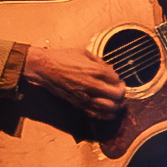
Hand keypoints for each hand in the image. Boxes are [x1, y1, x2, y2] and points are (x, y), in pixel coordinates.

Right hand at [0, 62, 120, 134]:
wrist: (44, 67)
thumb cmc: (61, 58)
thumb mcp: (84, 53)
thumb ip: (99, 62)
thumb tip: (110, 69)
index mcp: (95, 70)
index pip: (117, 80)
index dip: (119, 80)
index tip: (118, 80)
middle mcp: (91, 84)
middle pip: (117, 95)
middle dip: (122, 94)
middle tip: (121, 91)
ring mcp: (85, 96)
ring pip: (109, 107)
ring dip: (116, 105)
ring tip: (116, 102)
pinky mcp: (78, 103)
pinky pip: (95, 113)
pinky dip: (104, 114)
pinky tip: (107, 111)